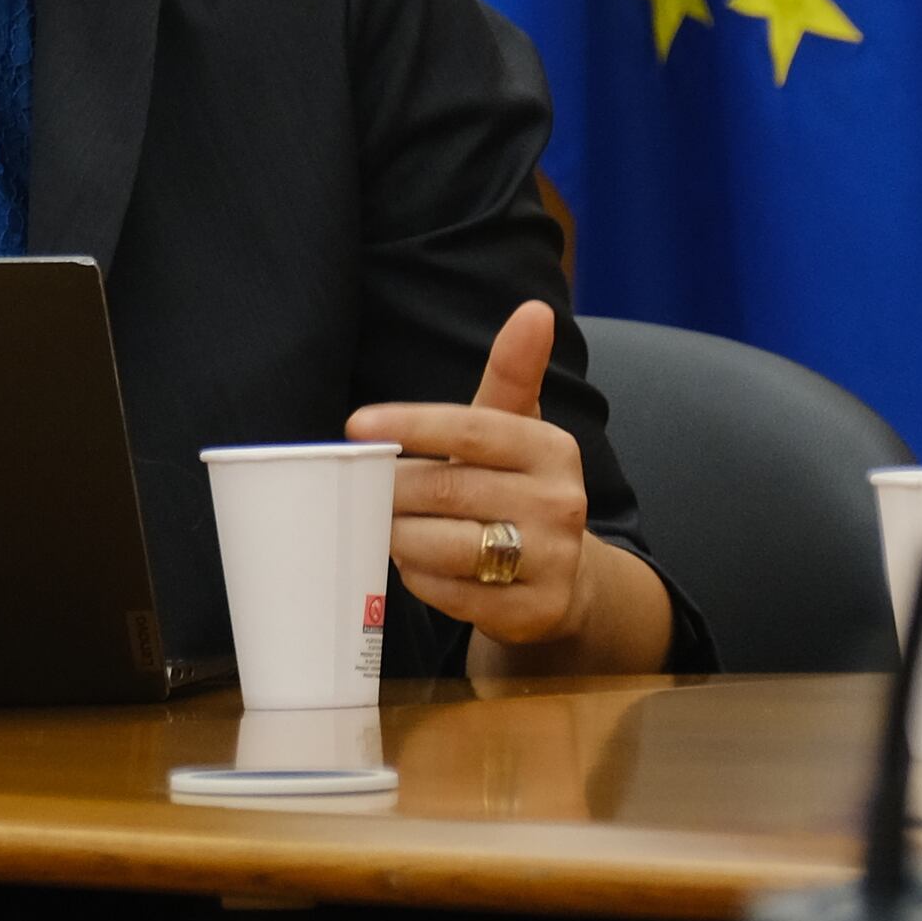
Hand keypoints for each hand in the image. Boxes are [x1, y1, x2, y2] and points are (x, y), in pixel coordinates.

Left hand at [348, 303, 599, 648]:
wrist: (565, 576)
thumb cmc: (518, 487)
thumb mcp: (516, 429)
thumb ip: (513, 372)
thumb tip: (534, 309)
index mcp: (553, 449)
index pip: (471, 429)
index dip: (410, 425)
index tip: (356, 425)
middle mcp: (562, 503)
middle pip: (447, 490)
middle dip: (394, 491)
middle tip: (367, 490)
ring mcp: (553, 561)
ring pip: (444, 545)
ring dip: (401, 537)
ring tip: (392, 527)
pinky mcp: (537, 612)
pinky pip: (453, 594)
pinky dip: (422, 580)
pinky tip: (420, 565)